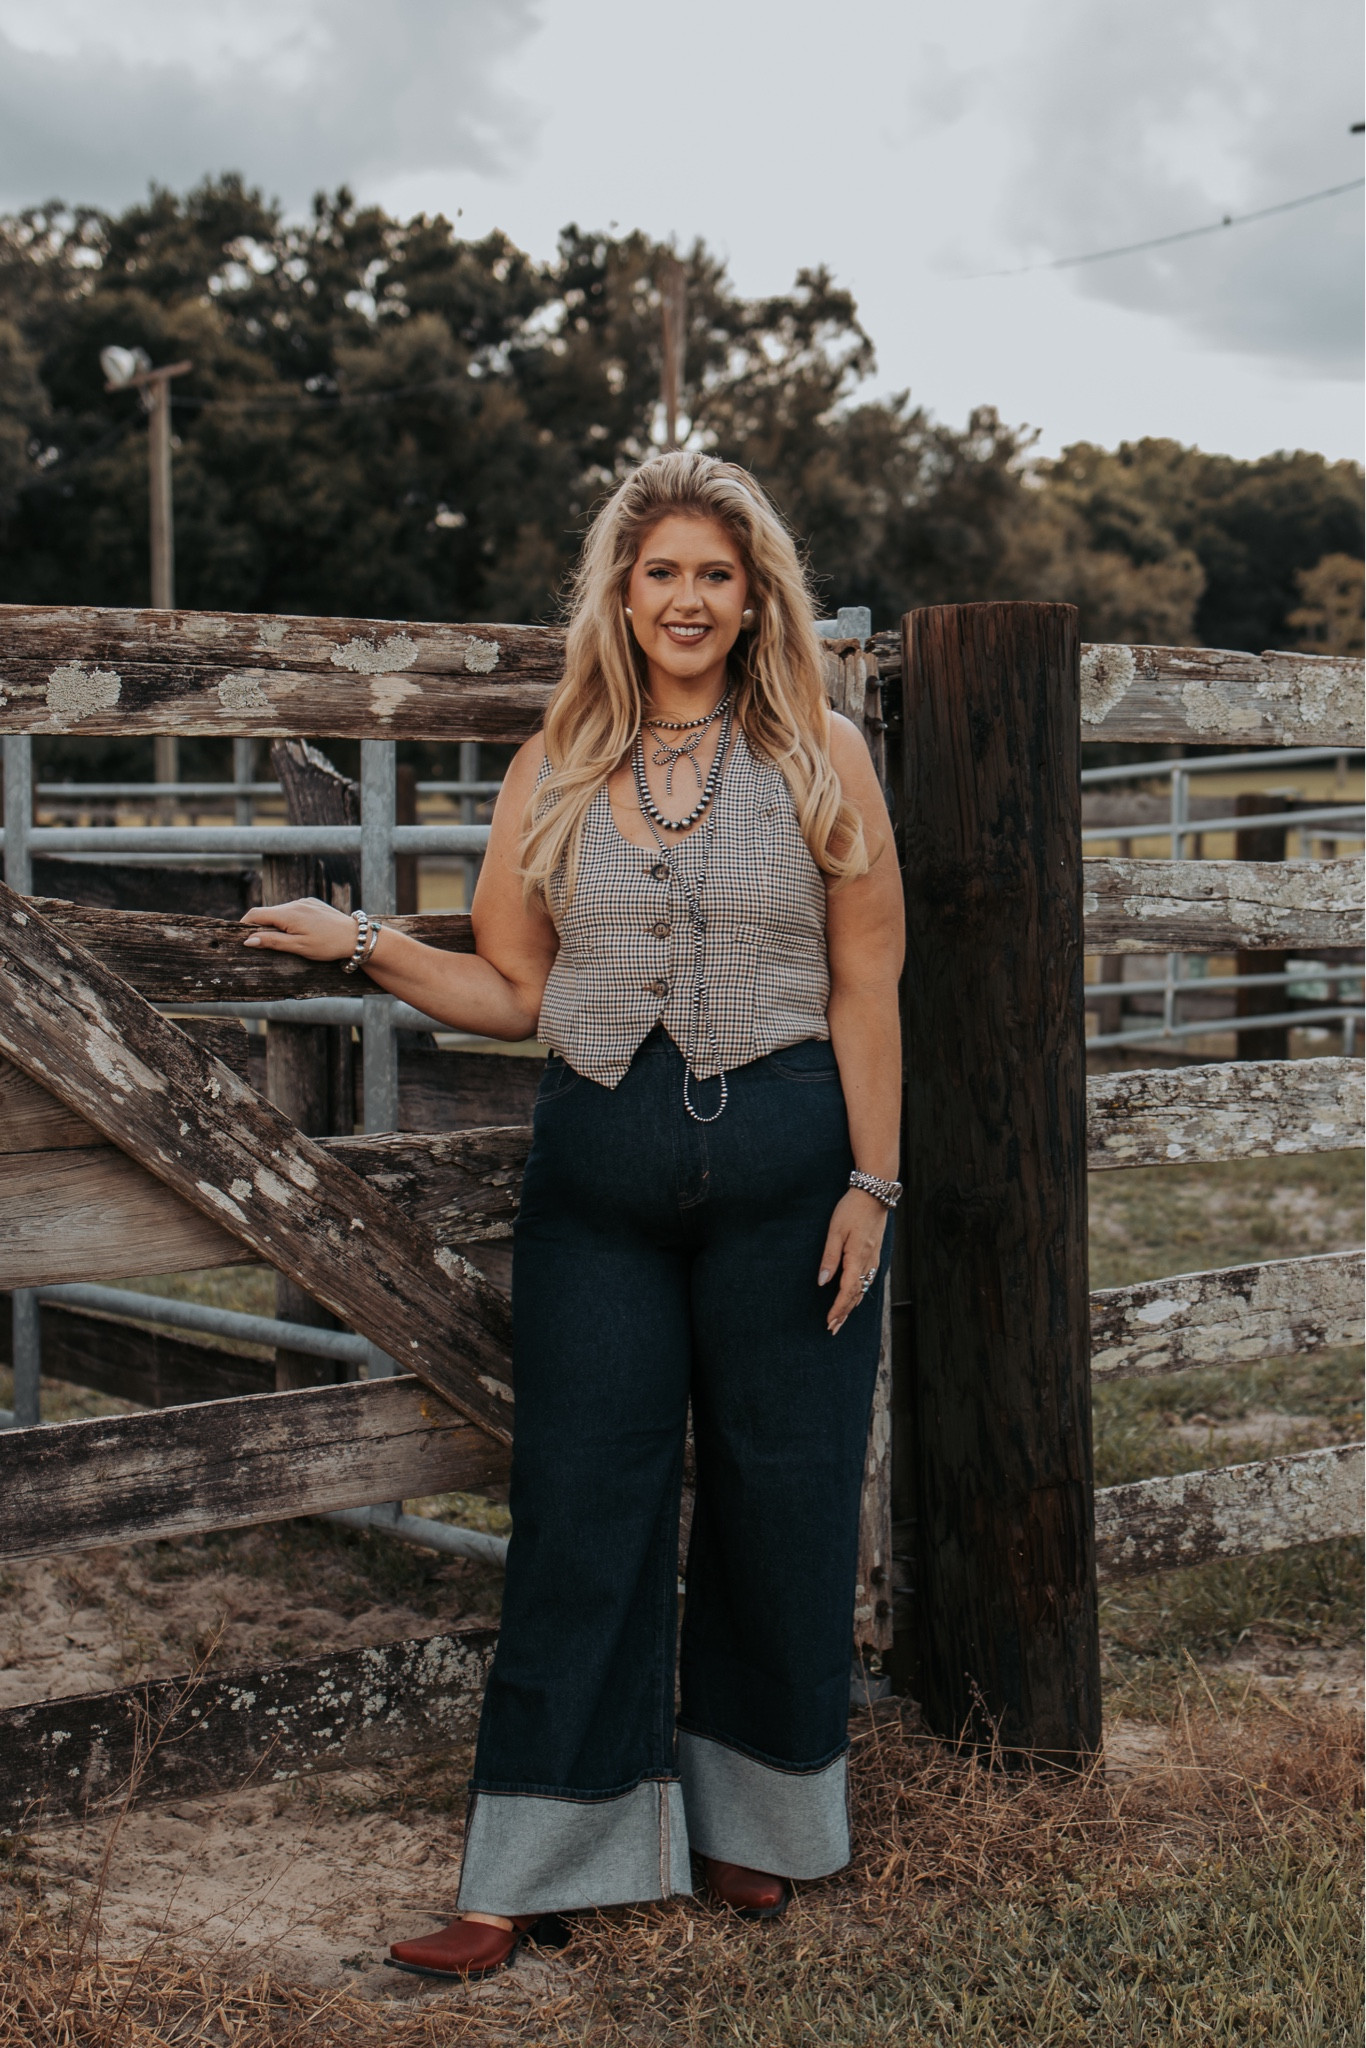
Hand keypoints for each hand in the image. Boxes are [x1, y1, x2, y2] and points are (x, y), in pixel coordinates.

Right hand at [240, 898, 357, 959]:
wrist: (355, 937)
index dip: (244, 925)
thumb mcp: (298, 947)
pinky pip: (294, 910)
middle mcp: (295, 903)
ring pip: (281, 911)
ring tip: (284, 940)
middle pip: (267, 912)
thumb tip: (248, 940)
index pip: (256, 914)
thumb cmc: (327, 945)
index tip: (240, 936)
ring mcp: (305, 901)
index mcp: (288, 914)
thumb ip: (272, 942)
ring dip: (276, 923)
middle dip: (260, 926)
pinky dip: (289, 919)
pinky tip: (299, 932)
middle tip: (260, 943)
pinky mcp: (313, 903)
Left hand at [818, 1188, 888, 1334]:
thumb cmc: (851, 1209)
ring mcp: (874, 1258)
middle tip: (832, 1329)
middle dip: (844, 1313)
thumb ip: (829, 1257)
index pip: (847, 1291)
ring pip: (863, 1289)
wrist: (874, 1193)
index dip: (838, 1309)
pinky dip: (860, 1293)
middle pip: (856, 1295)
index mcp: (857, 1257)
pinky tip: (856, 1297)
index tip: (829, 1322)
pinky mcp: (875, 1253)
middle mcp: (868, 1262)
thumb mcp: (835, 1231)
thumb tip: (822, 1282)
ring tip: (842, 1319)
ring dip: (852, 1306)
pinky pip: (869, 1280)